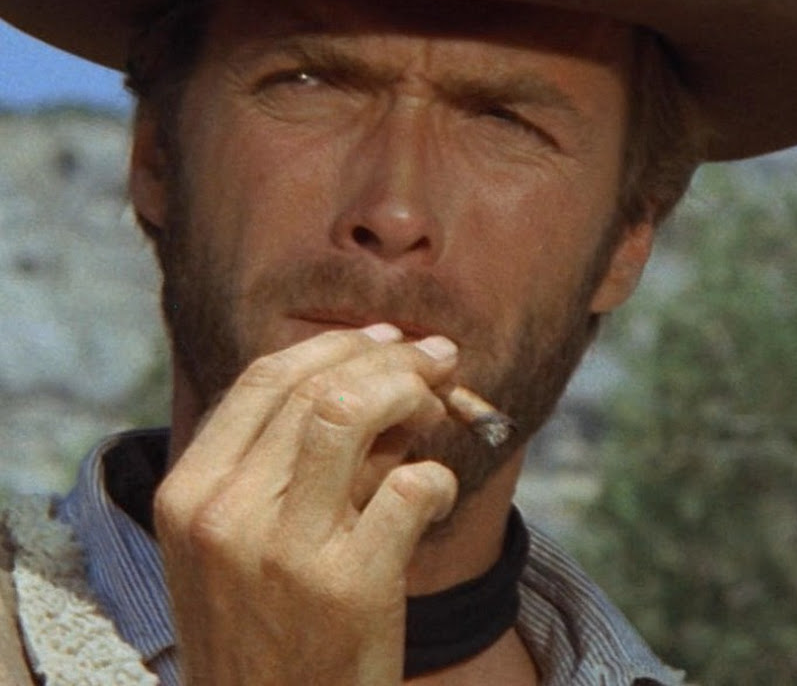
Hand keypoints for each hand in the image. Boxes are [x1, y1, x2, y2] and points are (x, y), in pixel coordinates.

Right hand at [153, 324, 459, 684]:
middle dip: (389, 357)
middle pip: (316, 387)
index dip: (333, 345)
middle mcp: (225, 513)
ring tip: (438, 406)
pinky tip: (437, 490)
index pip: (264, 378)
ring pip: (352, 413)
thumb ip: (274, 463)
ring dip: (411, 393)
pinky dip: (436, 475)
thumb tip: (361, 379)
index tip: (381, 337)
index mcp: (189, 492)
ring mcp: (283, 551)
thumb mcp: (232, 542)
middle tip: (434, 358)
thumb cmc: (262, 628)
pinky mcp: (348, 587)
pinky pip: (409, 488)